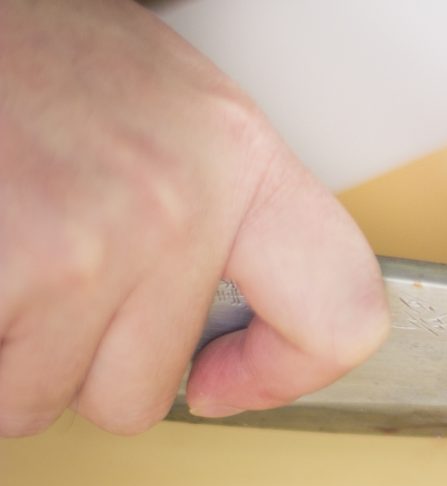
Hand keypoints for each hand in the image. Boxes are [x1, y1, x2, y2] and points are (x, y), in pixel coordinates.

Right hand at [0, 0, 388, 435]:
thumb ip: (219, 213)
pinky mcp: (12, 271)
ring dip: (18, 353)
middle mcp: (178, 203)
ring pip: (50, 396)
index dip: (284, 371)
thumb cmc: (36, 53)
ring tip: (10, 258)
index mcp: (237, 155)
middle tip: (58, 281)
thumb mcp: (170, 111)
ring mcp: (86, 245)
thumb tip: (236, 328)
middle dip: (87, 362)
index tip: (226, 380)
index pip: (339, 311)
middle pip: (143, 391)